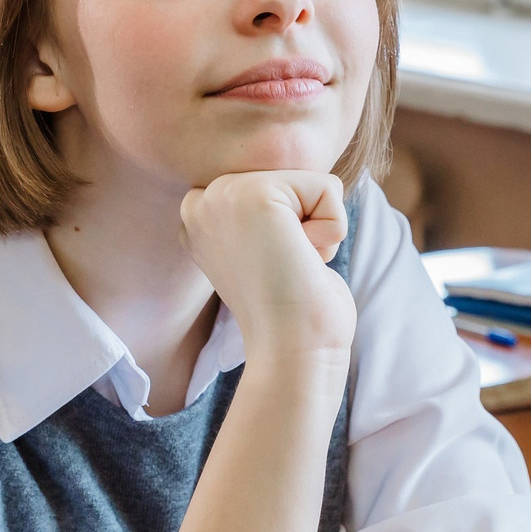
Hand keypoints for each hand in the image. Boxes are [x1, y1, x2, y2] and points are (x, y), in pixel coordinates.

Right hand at [178, 171, 354, 362]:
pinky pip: (329, 189)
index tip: (270, 268)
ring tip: (291, 263)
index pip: (271, 189)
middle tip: (284, 266)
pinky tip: (302, 259)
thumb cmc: (292, 311)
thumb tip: (304, 192)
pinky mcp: (256, 193)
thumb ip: (266, 216)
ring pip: (311, 183)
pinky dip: (332, 228)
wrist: (290, 350)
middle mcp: (200, 202)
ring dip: (319, 228)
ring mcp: (222, 194)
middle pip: (290, 181)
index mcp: (198, 220)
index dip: (290, 228)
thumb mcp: (265, 250)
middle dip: (305, 224)